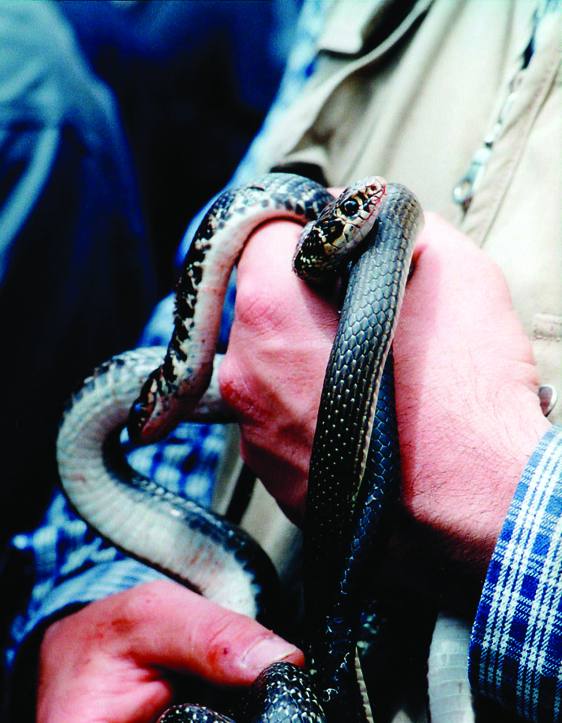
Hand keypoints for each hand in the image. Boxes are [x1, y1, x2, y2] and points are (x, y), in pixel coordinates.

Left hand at [220, 210, 548, 602]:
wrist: (477, 512)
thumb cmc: (465, 398)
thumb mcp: (452, 270)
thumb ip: (390, 221)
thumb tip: (359, 210)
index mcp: (271, 311)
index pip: (263, 235)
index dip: (309, 231)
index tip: (342, 247)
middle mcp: (245, 374)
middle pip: (265, 305)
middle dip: (311, 299)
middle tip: (373, 315)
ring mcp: (255, 434)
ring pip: (274, 368)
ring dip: (313, 360)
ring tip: (380, 379)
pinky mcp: (275, 480)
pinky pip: (286, 422)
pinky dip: (316, 413)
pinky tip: (369, 421)